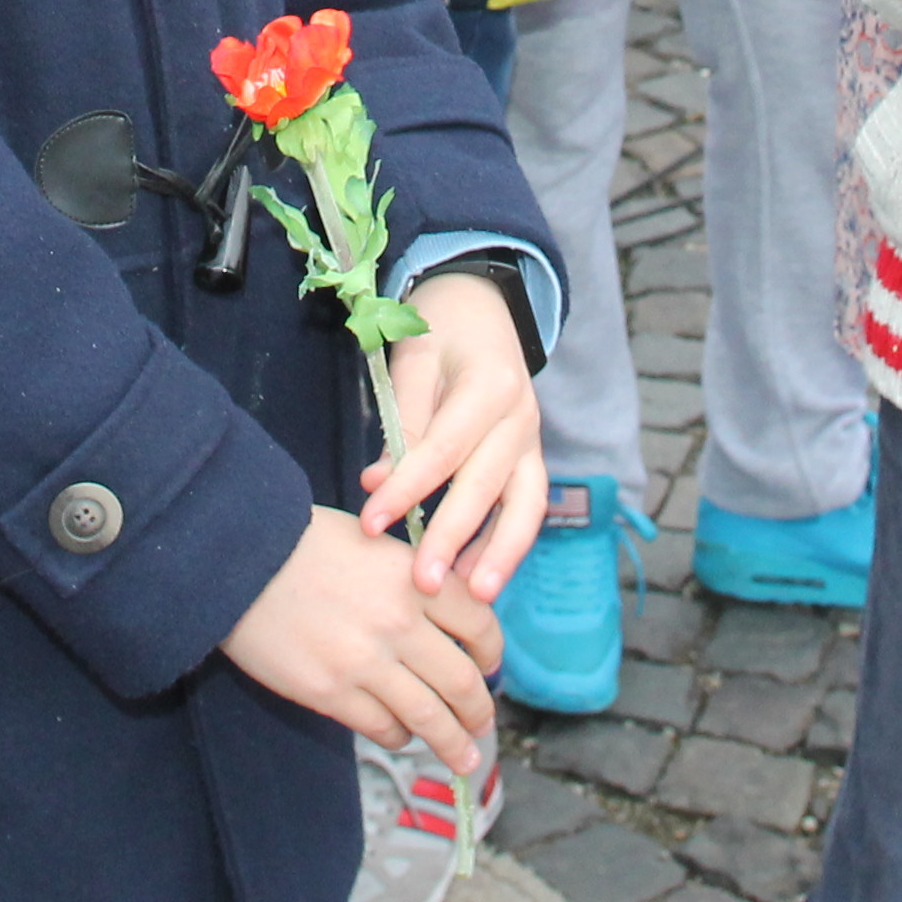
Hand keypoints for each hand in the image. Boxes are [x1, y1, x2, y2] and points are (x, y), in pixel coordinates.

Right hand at [219, 507, 499, 775]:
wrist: (237, 561)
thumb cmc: (302, 543)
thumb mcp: (371, 542)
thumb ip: (410, 579)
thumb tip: (444, 620)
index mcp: (413, 577)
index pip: (479, 623)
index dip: (491, 651)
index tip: (489, 666)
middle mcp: (399, 623)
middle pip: (462, 681)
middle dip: (478, 711)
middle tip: (482, 724)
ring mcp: (365, 662)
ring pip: (429, 717)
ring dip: (453, 743)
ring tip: (464, 758)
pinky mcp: (330, 693)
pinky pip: (383, 728)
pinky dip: (400, 737)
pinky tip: (402, 737)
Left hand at [358, 273, 548, 599]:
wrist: (482, 304)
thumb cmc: (440, 329)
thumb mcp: (413, 357)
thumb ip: (401, 421)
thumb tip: (376, 483)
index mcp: (490, 386)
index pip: (444, 450)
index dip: (407, 489)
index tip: (370, 522)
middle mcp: (521, 417)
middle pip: (486, 487)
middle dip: (452, 538)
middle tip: (420, 584)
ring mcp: (531, 440)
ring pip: (526, 506)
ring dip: (501, 554)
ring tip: (472, 597)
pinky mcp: (531, 459)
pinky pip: (526, 508)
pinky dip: (506, 544)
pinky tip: (476, 578)